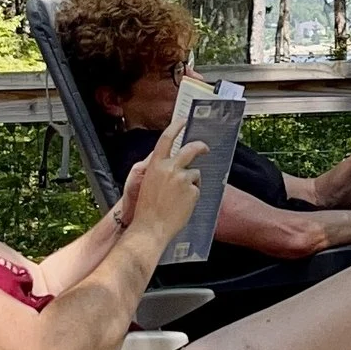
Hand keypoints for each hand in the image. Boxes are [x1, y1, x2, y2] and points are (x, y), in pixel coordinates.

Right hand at [125, 128, 202, 251]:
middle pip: (191, 150)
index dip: (175, 127)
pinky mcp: (193, 191)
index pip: (166, 139)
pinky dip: (192, 196)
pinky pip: (196, 189)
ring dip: (191, 183)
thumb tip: (169, 161)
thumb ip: (158, 169)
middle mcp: (170, 168)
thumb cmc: (145, 208)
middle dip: (200, 146)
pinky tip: (182, 206)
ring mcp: (183, 179)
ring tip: (179, 198)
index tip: (182, 121)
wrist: (151, 228)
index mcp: (155, 165)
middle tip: (205, 148)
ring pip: (195, 174)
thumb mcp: (146, 182)